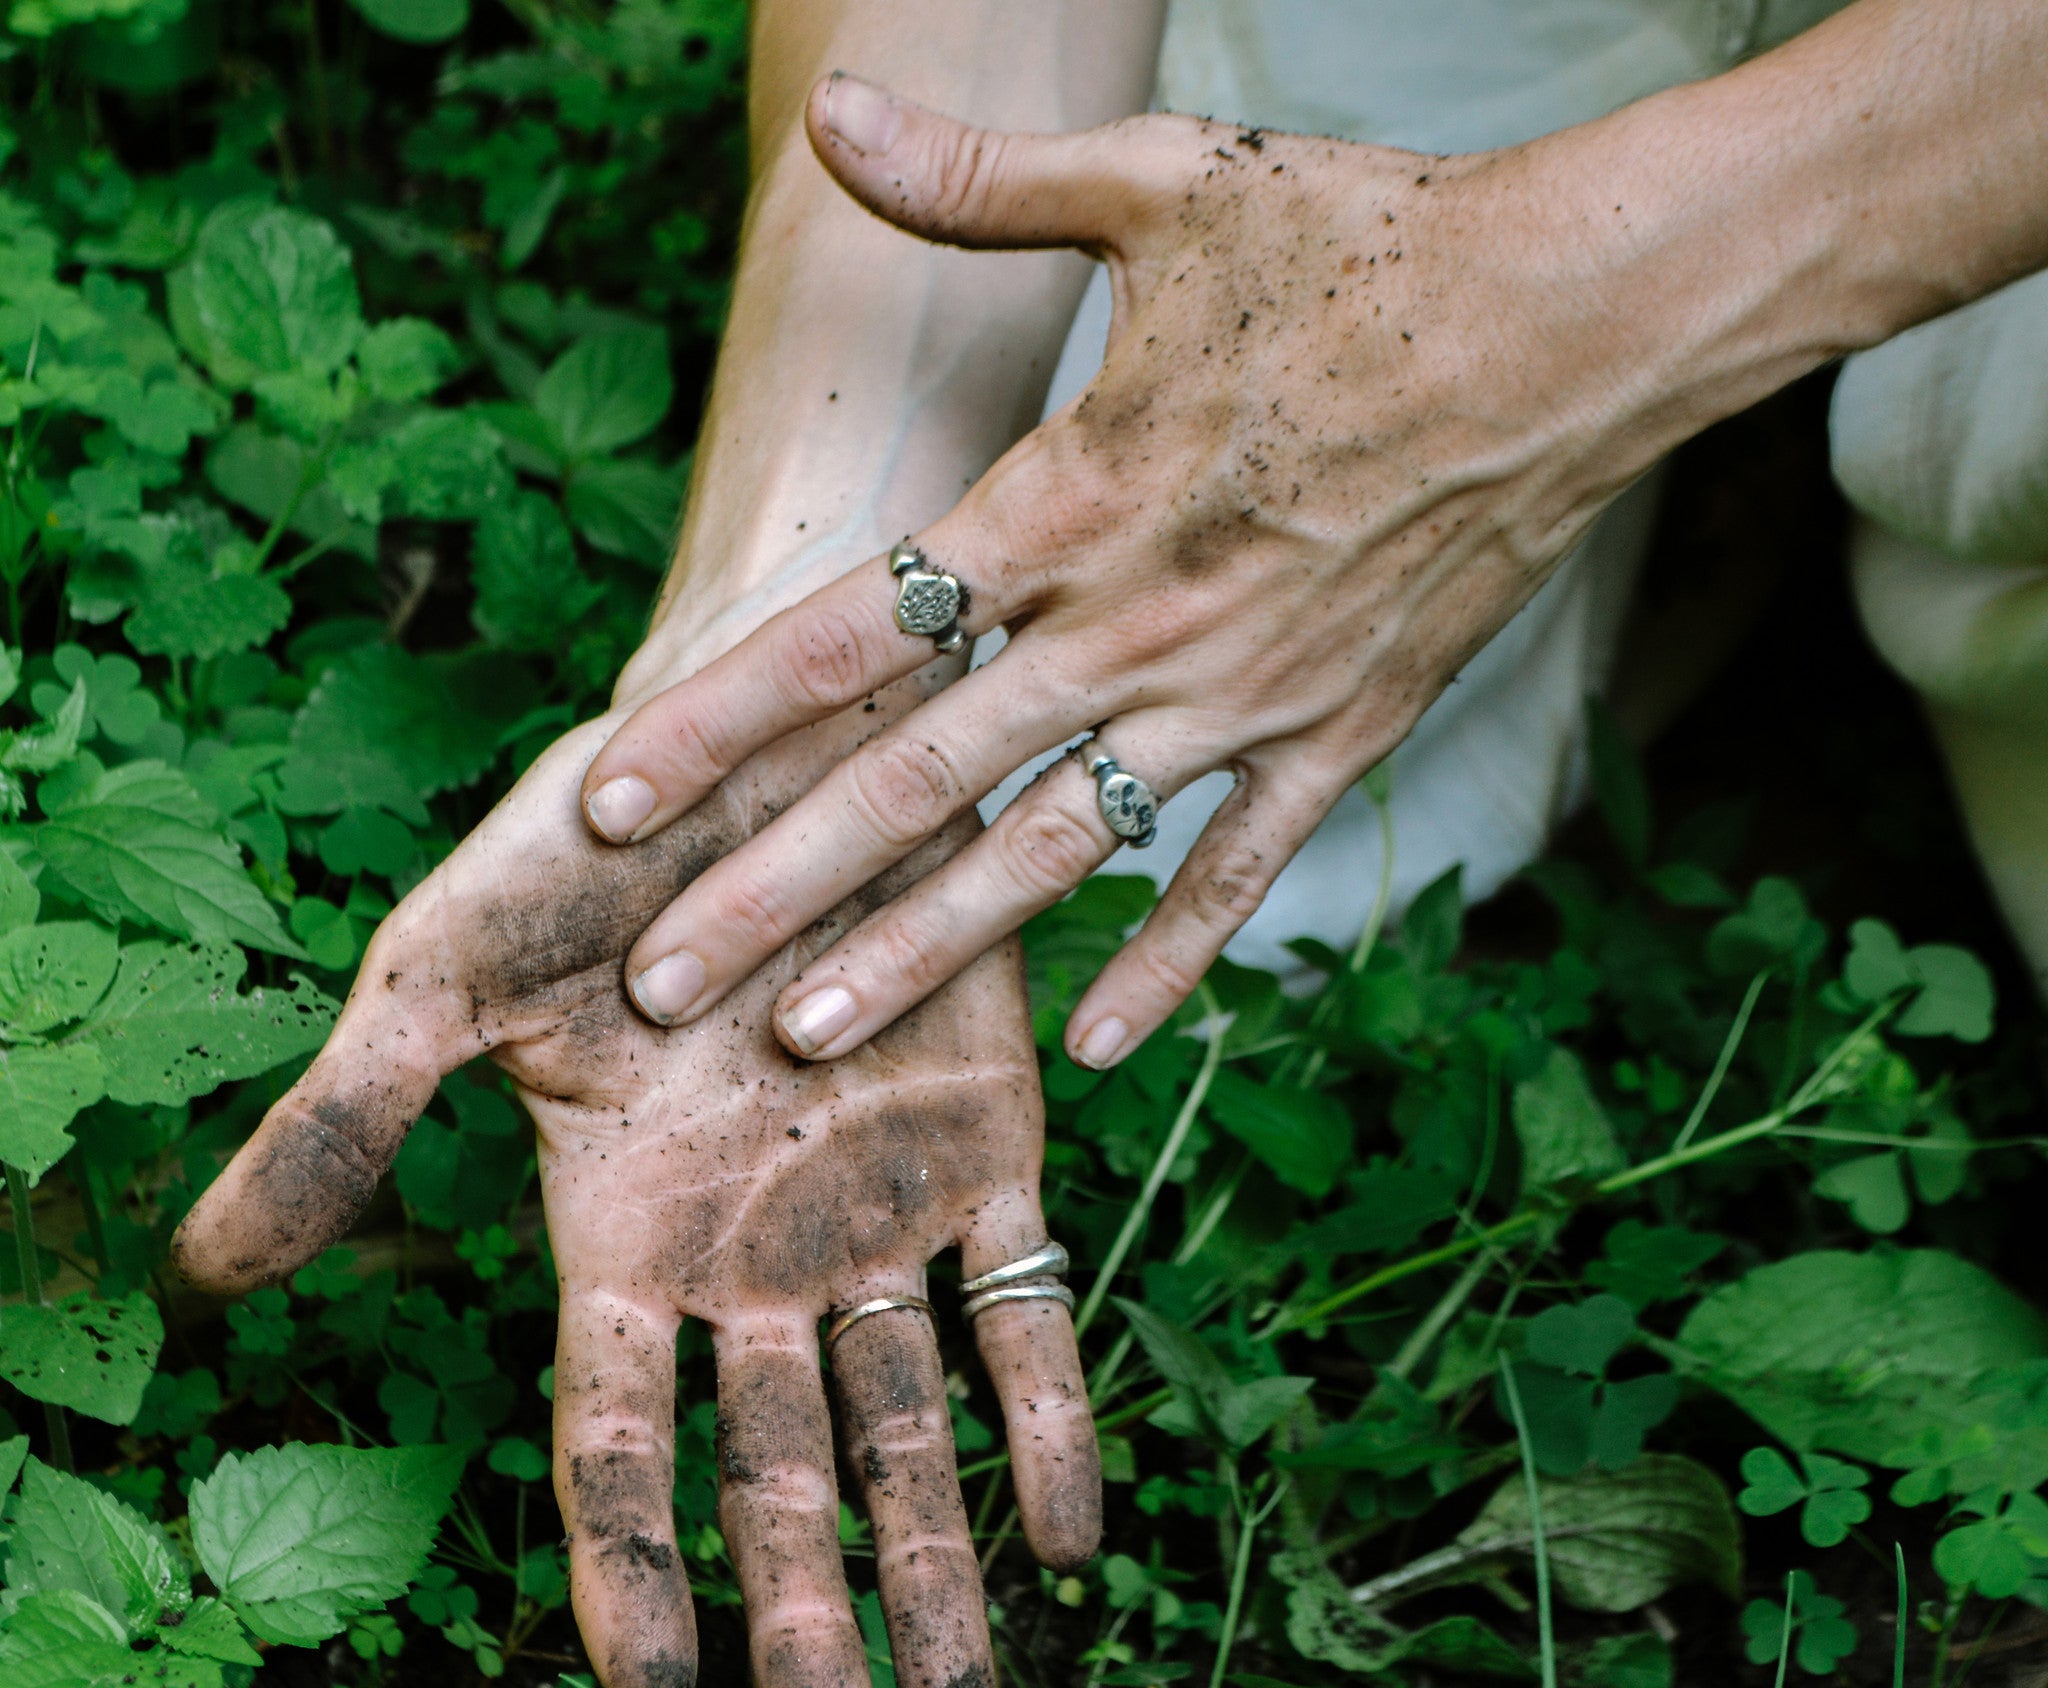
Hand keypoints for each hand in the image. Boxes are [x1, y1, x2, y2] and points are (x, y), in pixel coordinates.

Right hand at [173, 709, 1098, 1687]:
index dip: (632, 1566)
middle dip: (809, 1617)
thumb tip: (206, 1275)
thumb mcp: (446, 971)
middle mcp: (752, 1260)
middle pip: (778, 1473)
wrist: (774, 737)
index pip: (617, 1439)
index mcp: (619, 1238)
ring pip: (909, 1425)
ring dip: (937, 1560)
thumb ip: (347, 1120)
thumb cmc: (592, 847)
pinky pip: (1026, 1311)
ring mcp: (874, 1219)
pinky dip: (1050, 1417)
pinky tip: (1070, 1534)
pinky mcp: (984, 1158)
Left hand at [576, 75, 1689, 1071]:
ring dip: (924, 953)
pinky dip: (1168, 961)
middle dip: (774, 887)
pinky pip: (1234, 874)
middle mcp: (1134, 627)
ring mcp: (1238, 702)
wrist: (1581, 318)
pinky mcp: (1335, 739)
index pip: (852, 633)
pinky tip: (1095, 1047)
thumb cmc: (1368, 245)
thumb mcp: (1166, 194)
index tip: (608, 805)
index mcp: (1070, 500)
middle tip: (660, 984)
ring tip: (811, 1040)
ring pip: (1048, 853)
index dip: (718, 721)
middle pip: (916, 781)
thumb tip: (835, 112)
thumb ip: (983, 184)